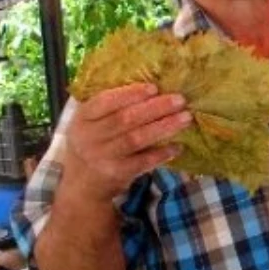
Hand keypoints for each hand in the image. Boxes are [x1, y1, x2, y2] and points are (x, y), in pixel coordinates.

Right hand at [63, 83, 192, 201]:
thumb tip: (155, 87)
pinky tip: (178, 146)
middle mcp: (89, 137)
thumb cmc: (96, 140)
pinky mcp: (116, 173)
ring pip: (136, 139)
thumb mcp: (94, 121)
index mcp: (83, 117)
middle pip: (125, 119)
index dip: (130, 94)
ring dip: (164, 127)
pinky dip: (161, 153)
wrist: (83, 182)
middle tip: (180, 100)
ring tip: (185, 118)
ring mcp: (102, 157)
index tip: (154, 88)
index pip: (105, 101)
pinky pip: (143, 162)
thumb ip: (115, 105)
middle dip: (156, 108)